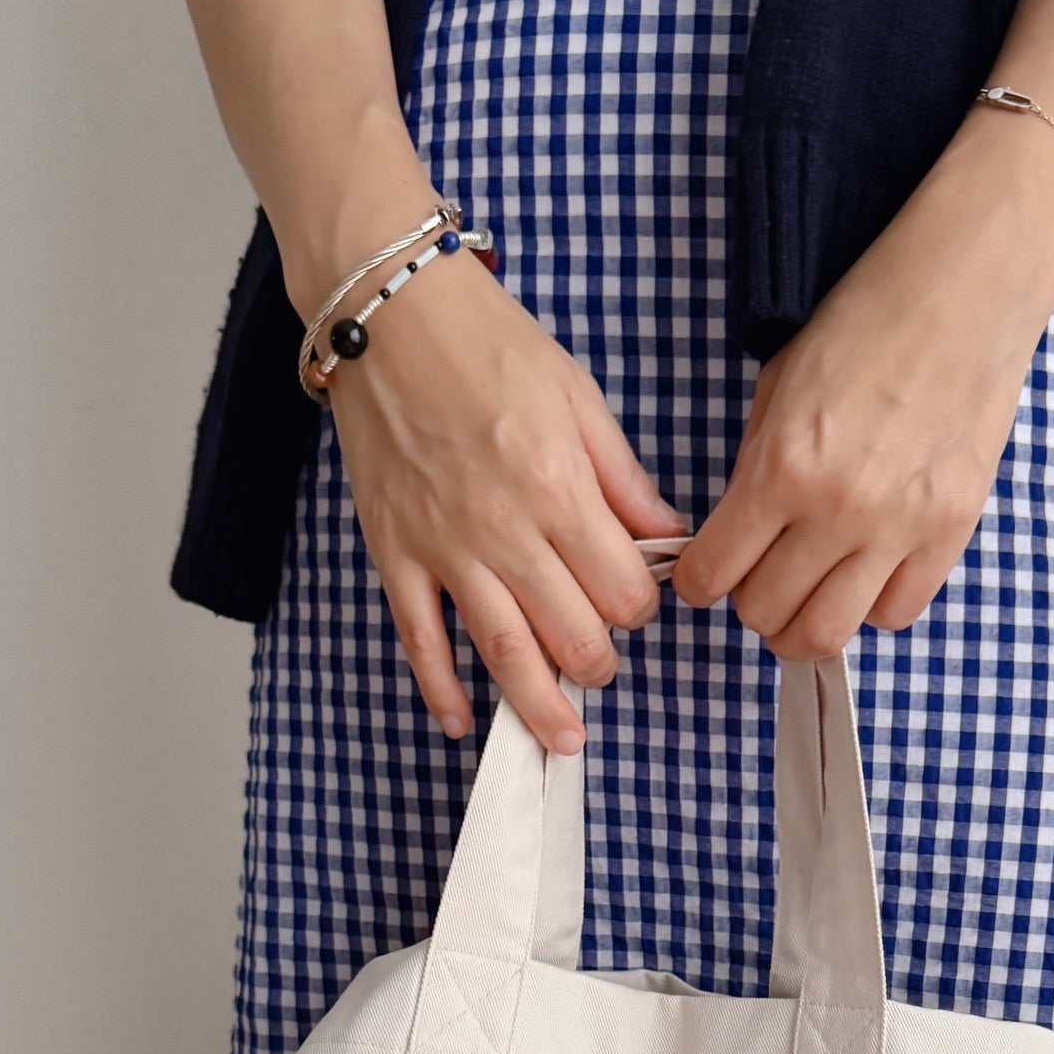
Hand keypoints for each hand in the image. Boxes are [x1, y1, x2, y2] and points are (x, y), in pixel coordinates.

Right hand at [320, 248, 681, 751]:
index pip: (622, 589)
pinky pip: (419, 640)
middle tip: (602, 664)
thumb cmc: (487, 344)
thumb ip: (622, 480)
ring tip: (563, 739)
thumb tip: (667, 540)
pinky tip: (462, 722)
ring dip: (539, 707)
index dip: (641, 607)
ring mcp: (445, 549)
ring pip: (504, 653)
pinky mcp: (396, 554)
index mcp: (560, 489)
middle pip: (571, 635)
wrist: (387, 314)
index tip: (635, 599)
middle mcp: (505, 530)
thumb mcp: (578, 398)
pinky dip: (440, 689)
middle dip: (598, 662)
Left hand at [672, 123, 1053, 660]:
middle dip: (750, 603)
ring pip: (828, 634)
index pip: (714, 575)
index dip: (700, 582)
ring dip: (804, 623)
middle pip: (767, 615)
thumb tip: (737, 533)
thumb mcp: (779, 383)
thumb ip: (754, 466)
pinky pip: (896, 613)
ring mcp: (900, 527)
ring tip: (806, 592)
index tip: (706, 573)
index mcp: (782, 467)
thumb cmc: (867, 318)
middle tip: (758, 577)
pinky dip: (870, 606)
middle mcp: (838, 509)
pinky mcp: (950, 530)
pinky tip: (865, 572)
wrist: (966, 287)